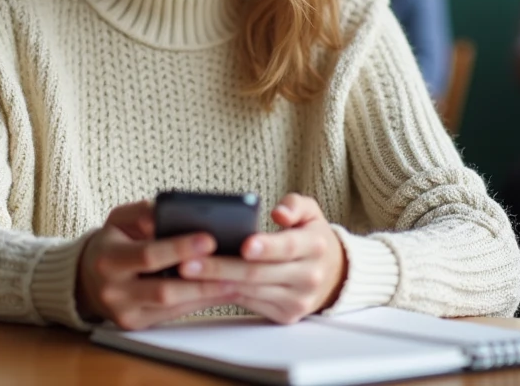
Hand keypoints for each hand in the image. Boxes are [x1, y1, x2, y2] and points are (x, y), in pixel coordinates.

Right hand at [76, 200, 237, 329]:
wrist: (86, 277)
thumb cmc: (111, 241)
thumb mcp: (118, 219)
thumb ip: (142, 212)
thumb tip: (167, 213)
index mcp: (108, 259)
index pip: (148, 255)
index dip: (179, 249)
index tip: (210, 239)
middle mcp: (114, 291)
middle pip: (163, 289)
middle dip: (201, 279)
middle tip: (233, 266)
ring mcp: (125, 313)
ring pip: (173, 307)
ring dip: (207, 294)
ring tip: (236, 279)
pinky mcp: (137, 325)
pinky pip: (173, 315)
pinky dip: (199, 302)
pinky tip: (221, 290)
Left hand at [179, 193, 346, 323]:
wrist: (332, 273)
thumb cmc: (311, 236)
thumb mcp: (311, 212)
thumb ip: (295, 205)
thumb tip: (279, 212)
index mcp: (316, 246)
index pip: (288, 247)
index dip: (266, 246)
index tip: (243, 243)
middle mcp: (308, 276)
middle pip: (259, 273)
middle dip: (221, 267)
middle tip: (188, 261)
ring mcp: (297, 299)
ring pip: (250, 291)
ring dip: (215, 282)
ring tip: (186, 271)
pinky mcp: (285, 314)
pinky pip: (249, 303)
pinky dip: (223, 293)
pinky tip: (200, 284)